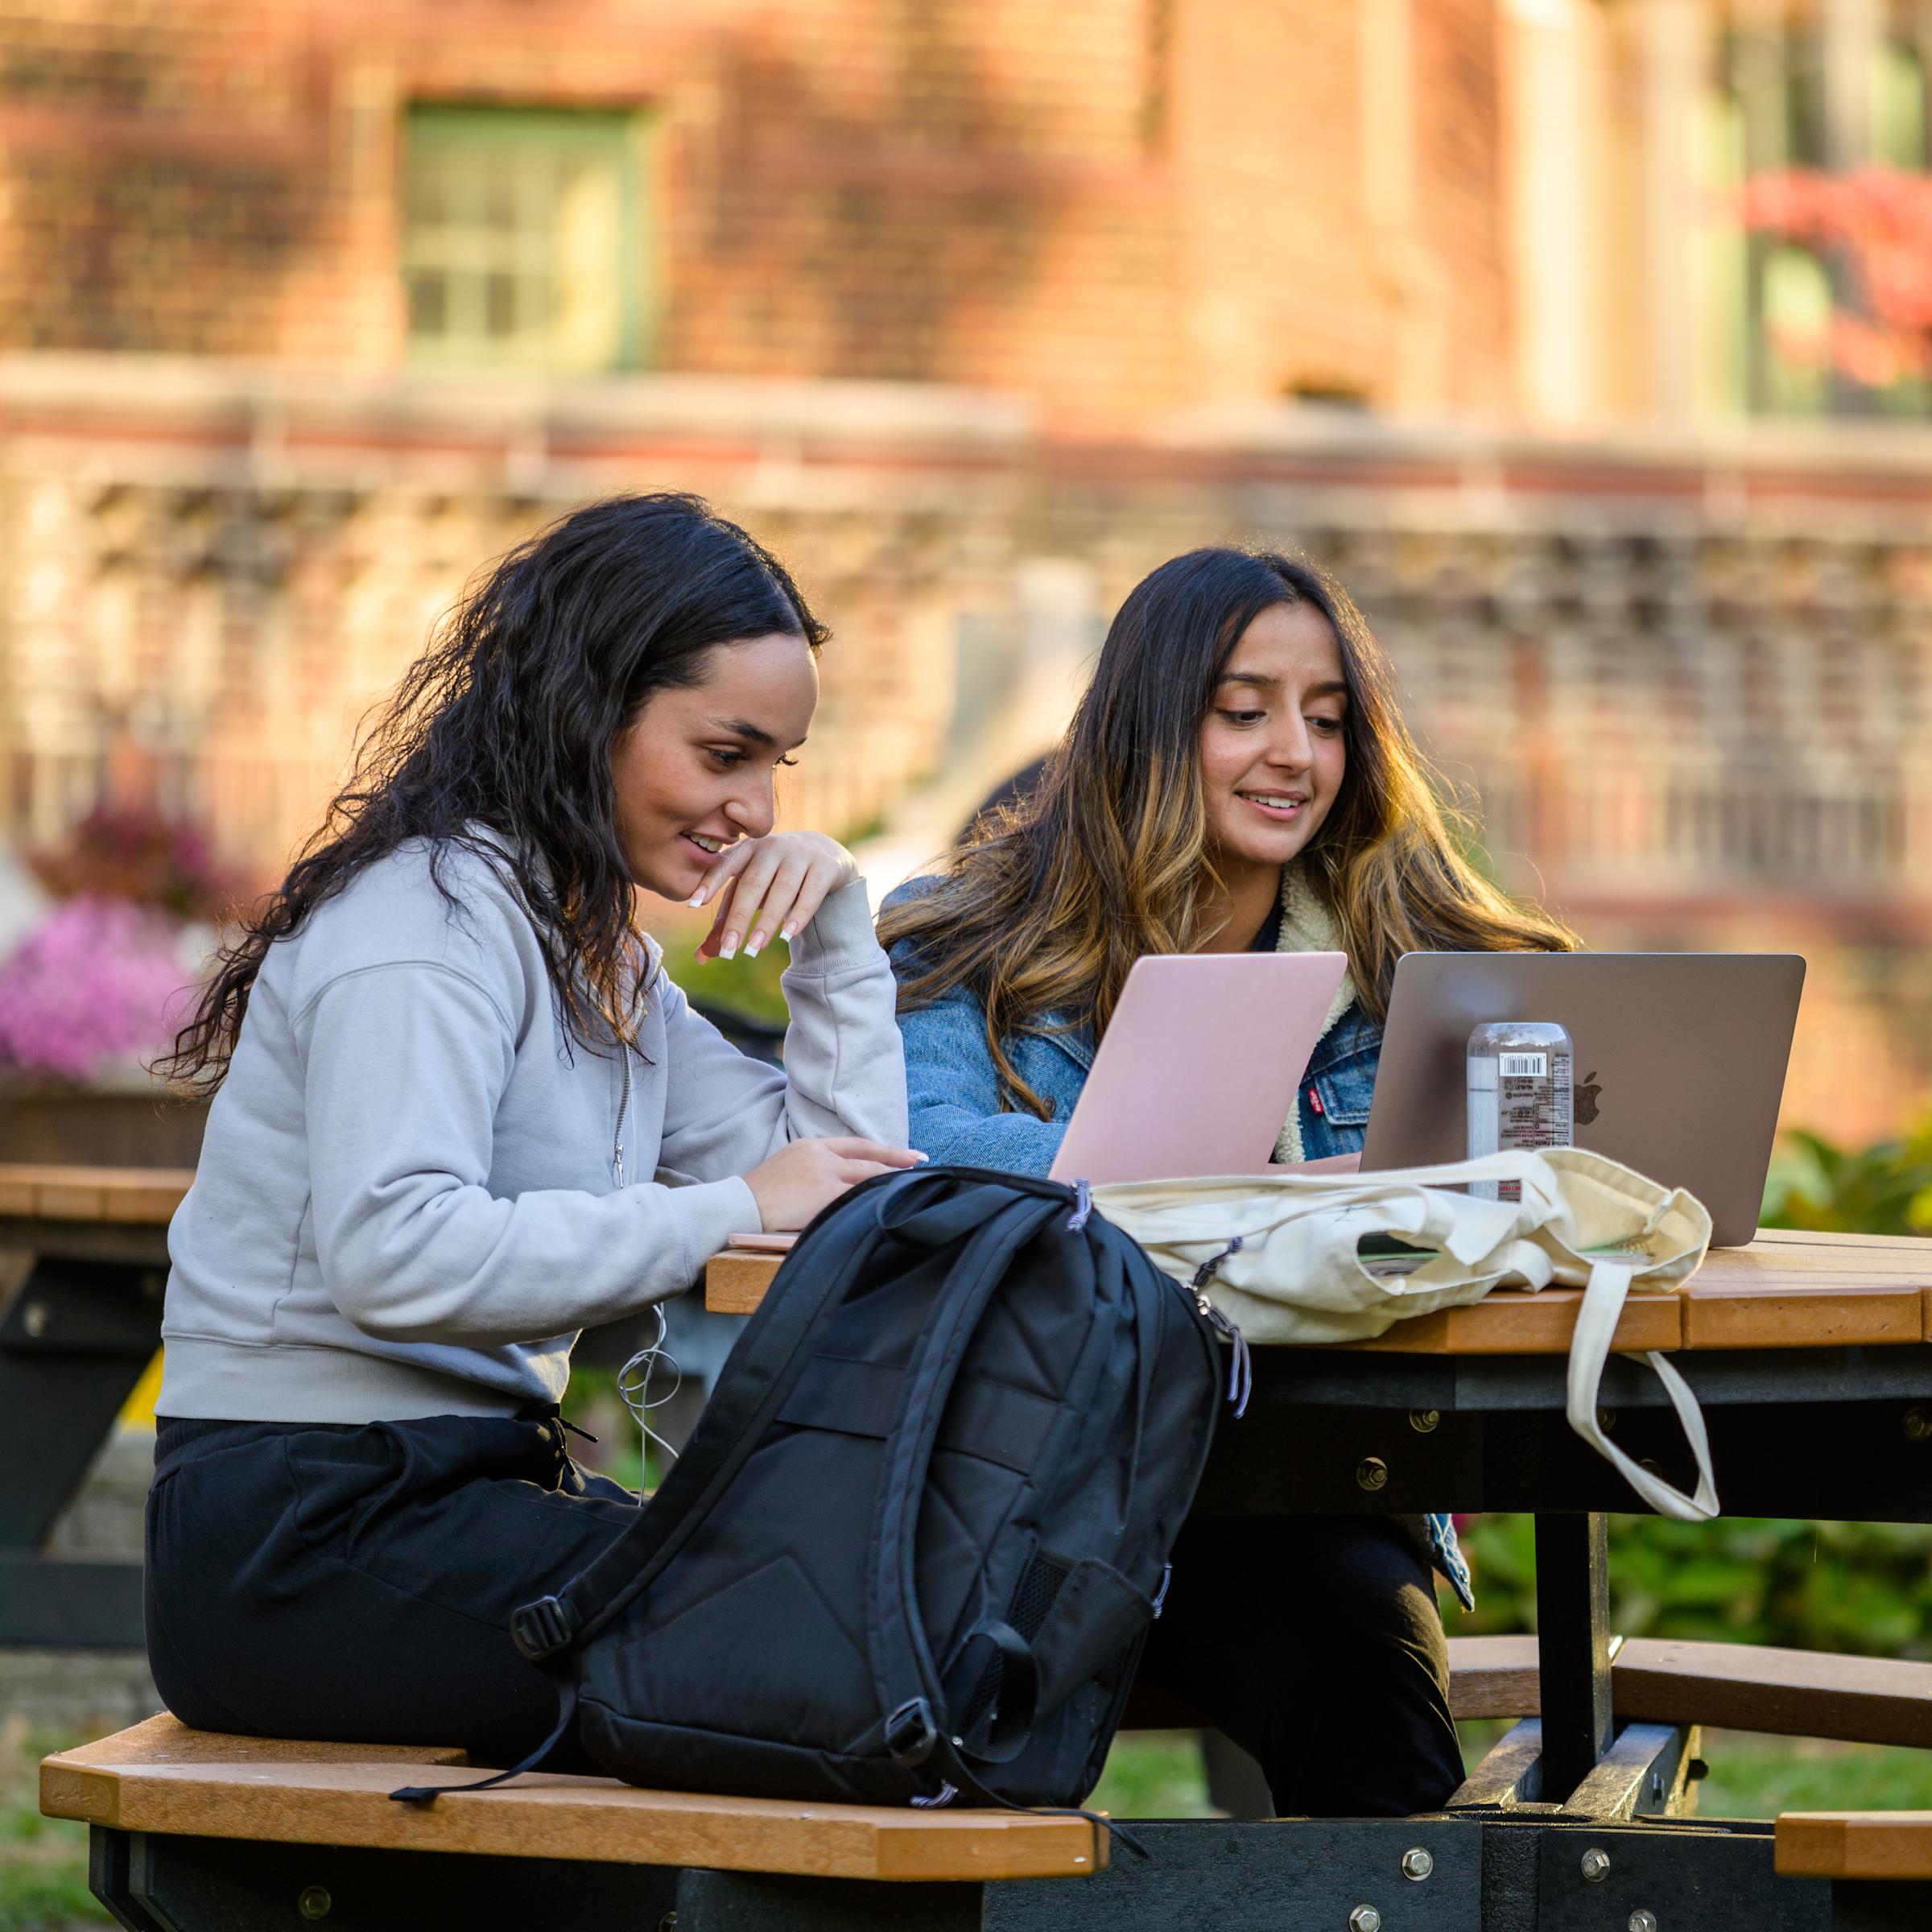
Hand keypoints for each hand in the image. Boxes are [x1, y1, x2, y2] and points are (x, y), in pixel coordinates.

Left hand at [688, 831, 858, 961]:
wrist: (825, 854)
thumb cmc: (776, 877)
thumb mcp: (751, 890)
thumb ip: (728, 919)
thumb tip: (702, 958)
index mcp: (748, 849)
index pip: (725, 864)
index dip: (710, 883)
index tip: (694, 905)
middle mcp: (772, 847)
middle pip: (753, 884)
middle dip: (739, 919)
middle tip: (728, 950)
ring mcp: (801, 855)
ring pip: (782, 890)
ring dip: (767, 921)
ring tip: (754, 949)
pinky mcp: (825, 867)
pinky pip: (811, 893)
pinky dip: (799, 915)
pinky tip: (788, 935)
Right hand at [744, 1136, 924, 1230]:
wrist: (739, 1205)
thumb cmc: (758, 1196)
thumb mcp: (786, 1169)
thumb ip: (813, 1170)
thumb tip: (836, 1181)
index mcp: (810, 1146)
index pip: (856, 1145)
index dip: (883, 1149)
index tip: (905, 1154)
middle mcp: (821, 1155)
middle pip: (868, 1158)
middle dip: (897, 1161)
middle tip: (920, 1162)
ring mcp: (824, 1174)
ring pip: (868, 1176)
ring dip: (892, 1180)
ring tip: (913, 1184)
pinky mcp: (824, 1194)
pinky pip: (858, 1196)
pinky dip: (877, 1199)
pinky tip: (891, 1202)